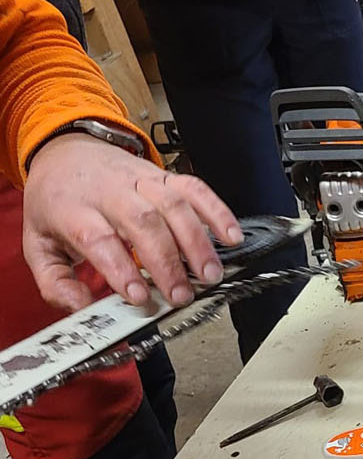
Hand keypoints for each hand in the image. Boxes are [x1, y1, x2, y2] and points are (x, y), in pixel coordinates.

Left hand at [23, 134, 242, 311]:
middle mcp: (109, 191)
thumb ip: (55, 283)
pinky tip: (230, 236)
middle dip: (167, 262)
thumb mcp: (37, 244)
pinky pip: (195, 188)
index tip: (139, 296)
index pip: (99, 238)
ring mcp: (140, 179)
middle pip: (143, 221)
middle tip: (181, 294)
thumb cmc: (58, 201)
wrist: (66, 150)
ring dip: (196, 242)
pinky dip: (216, 211)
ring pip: (173, 205)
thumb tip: (81, 308)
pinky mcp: (164, 175)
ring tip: (209, 274)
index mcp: (72, 209)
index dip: (121, 269)